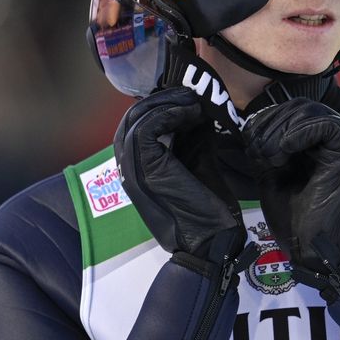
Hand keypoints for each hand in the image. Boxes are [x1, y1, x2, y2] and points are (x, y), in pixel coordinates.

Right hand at [115, 86, 243, 258]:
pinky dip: (169, 113)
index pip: (135, 125)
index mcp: (138, 168)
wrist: (211, 244)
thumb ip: (193, 138)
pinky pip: (146, 126)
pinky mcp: (145, 168)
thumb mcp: (198, 164)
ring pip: (136, 117)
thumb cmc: (207, 211)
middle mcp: (128, 168)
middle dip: (161, 99)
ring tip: (192, 102)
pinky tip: (191, 113)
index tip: (187, 99)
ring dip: (166, 103)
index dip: (159, 106)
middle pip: (131, 117)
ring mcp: (133, 169)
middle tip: (189, 95)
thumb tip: (199, 109)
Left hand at [242, 98, 339, 274]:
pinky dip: (301, 131)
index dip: (264, 120)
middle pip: (297, 106)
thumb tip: (250, 126)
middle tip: (259, 152)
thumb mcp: (270, 176)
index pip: (288, 110)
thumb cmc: (294, 218)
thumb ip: (264, 149)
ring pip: (309, 110)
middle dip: (270, 124)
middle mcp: (329, 138)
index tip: (251, 147)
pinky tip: (286, 150)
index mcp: (312, 142)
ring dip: (282, 129)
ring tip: (272, 156)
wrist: (313, 249)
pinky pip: (327, 123)